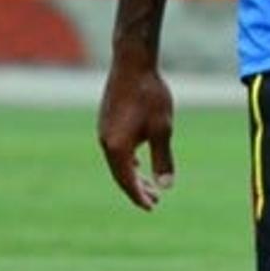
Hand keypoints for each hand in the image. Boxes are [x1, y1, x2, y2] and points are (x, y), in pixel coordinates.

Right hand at [98, 60, 176, 210]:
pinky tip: (137, 161)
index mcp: (117, 147)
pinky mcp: (106, 120)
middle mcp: (105, 141)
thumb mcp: (162, 129)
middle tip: (154, 201)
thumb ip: (163, 159)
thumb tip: (165, 186)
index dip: (139, 196)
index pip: (127, 181)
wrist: (132, 63)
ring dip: (132, 174)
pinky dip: (126, 160)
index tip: (152, 207)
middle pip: (120, 174)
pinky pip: (115, 149)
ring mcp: (103, 130)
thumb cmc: (150, 95)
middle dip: (137, 188)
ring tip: (149, 184)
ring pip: (116, 161)